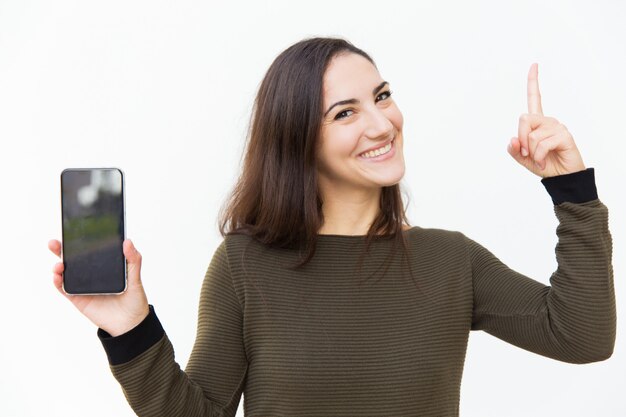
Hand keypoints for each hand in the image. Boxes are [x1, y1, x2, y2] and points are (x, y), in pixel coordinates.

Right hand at [48, 239, 149, 336]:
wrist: (130, 324)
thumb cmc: (134, 299)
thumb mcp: (136, 277)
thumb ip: (133, 260)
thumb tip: (127, 241)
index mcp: (104, 265)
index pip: (90, 249)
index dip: (80, 239)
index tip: (72, 230)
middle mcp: (91, 273)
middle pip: (73, 258)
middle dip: (61, 249)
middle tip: (55, 243)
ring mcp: (83, 285)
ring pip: (65, 272)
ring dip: (58, 265)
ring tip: (59, 264)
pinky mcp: (78, 298)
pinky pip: (64, 288)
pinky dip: (58, 282)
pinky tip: (57, 276)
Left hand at [506, 63, 585, 177]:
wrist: (562, 178)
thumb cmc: (545, 165)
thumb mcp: (523, 159)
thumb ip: (514, 150)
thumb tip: (513, 139)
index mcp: (538, 123)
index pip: (535, 98)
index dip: (533, 82)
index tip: (534, 65)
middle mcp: (548, 121)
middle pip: (523, 118)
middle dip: (521, 139)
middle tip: (526, 154)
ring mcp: (557, 126)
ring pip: (532, 135)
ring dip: (531, 152)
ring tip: (539, 159)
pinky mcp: (564, 135)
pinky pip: (542, 144)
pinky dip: (539, 156)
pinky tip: (545, 162)